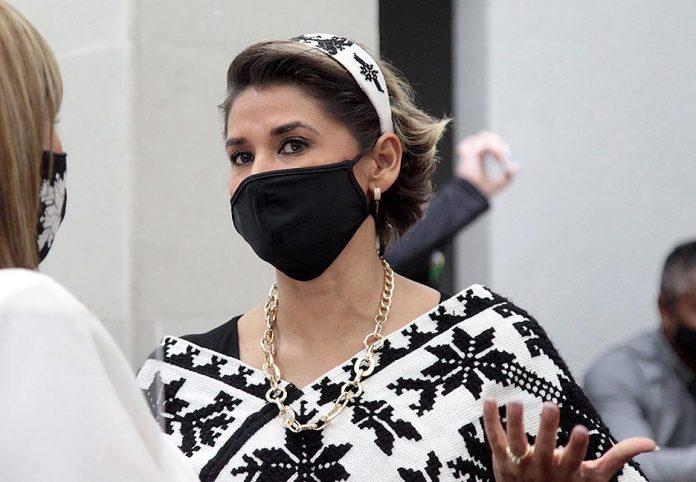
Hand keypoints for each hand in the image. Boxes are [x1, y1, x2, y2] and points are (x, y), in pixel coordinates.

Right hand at [455, 131, 518, 197]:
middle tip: (504, 151)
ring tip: (500, 153)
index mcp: (476, 159)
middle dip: (496, 140)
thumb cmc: (481, 192)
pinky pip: (482, 143)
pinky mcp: (468, 154)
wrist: (472, 195)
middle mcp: (471, 154)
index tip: (504, 155)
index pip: (485, 144)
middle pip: (483, 136)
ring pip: (482, 137)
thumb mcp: (499, 183)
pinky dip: (492, 146)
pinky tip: (496, 154)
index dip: (497, 145)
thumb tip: (517, 166)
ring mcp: (468, 153)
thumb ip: (508, 176)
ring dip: (495, 143)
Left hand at [483, 398, 655, 480]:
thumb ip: (619, 456)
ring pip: (516, 443)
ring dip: (514, 423)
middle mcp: (543, 468)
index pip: (572, 459)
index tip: (579, 429)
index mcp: (567, 471)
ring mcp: (520, 464)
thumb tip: (650, 443)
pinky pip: (494, 438)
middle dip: (546, 428)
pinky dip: (490, 420)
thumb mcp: (594, 476)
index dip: (575, 446)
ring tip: (514, 401)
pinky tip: (489, 399)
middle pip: (543, 449)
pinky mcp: (501, 459)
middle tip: (549, 405)